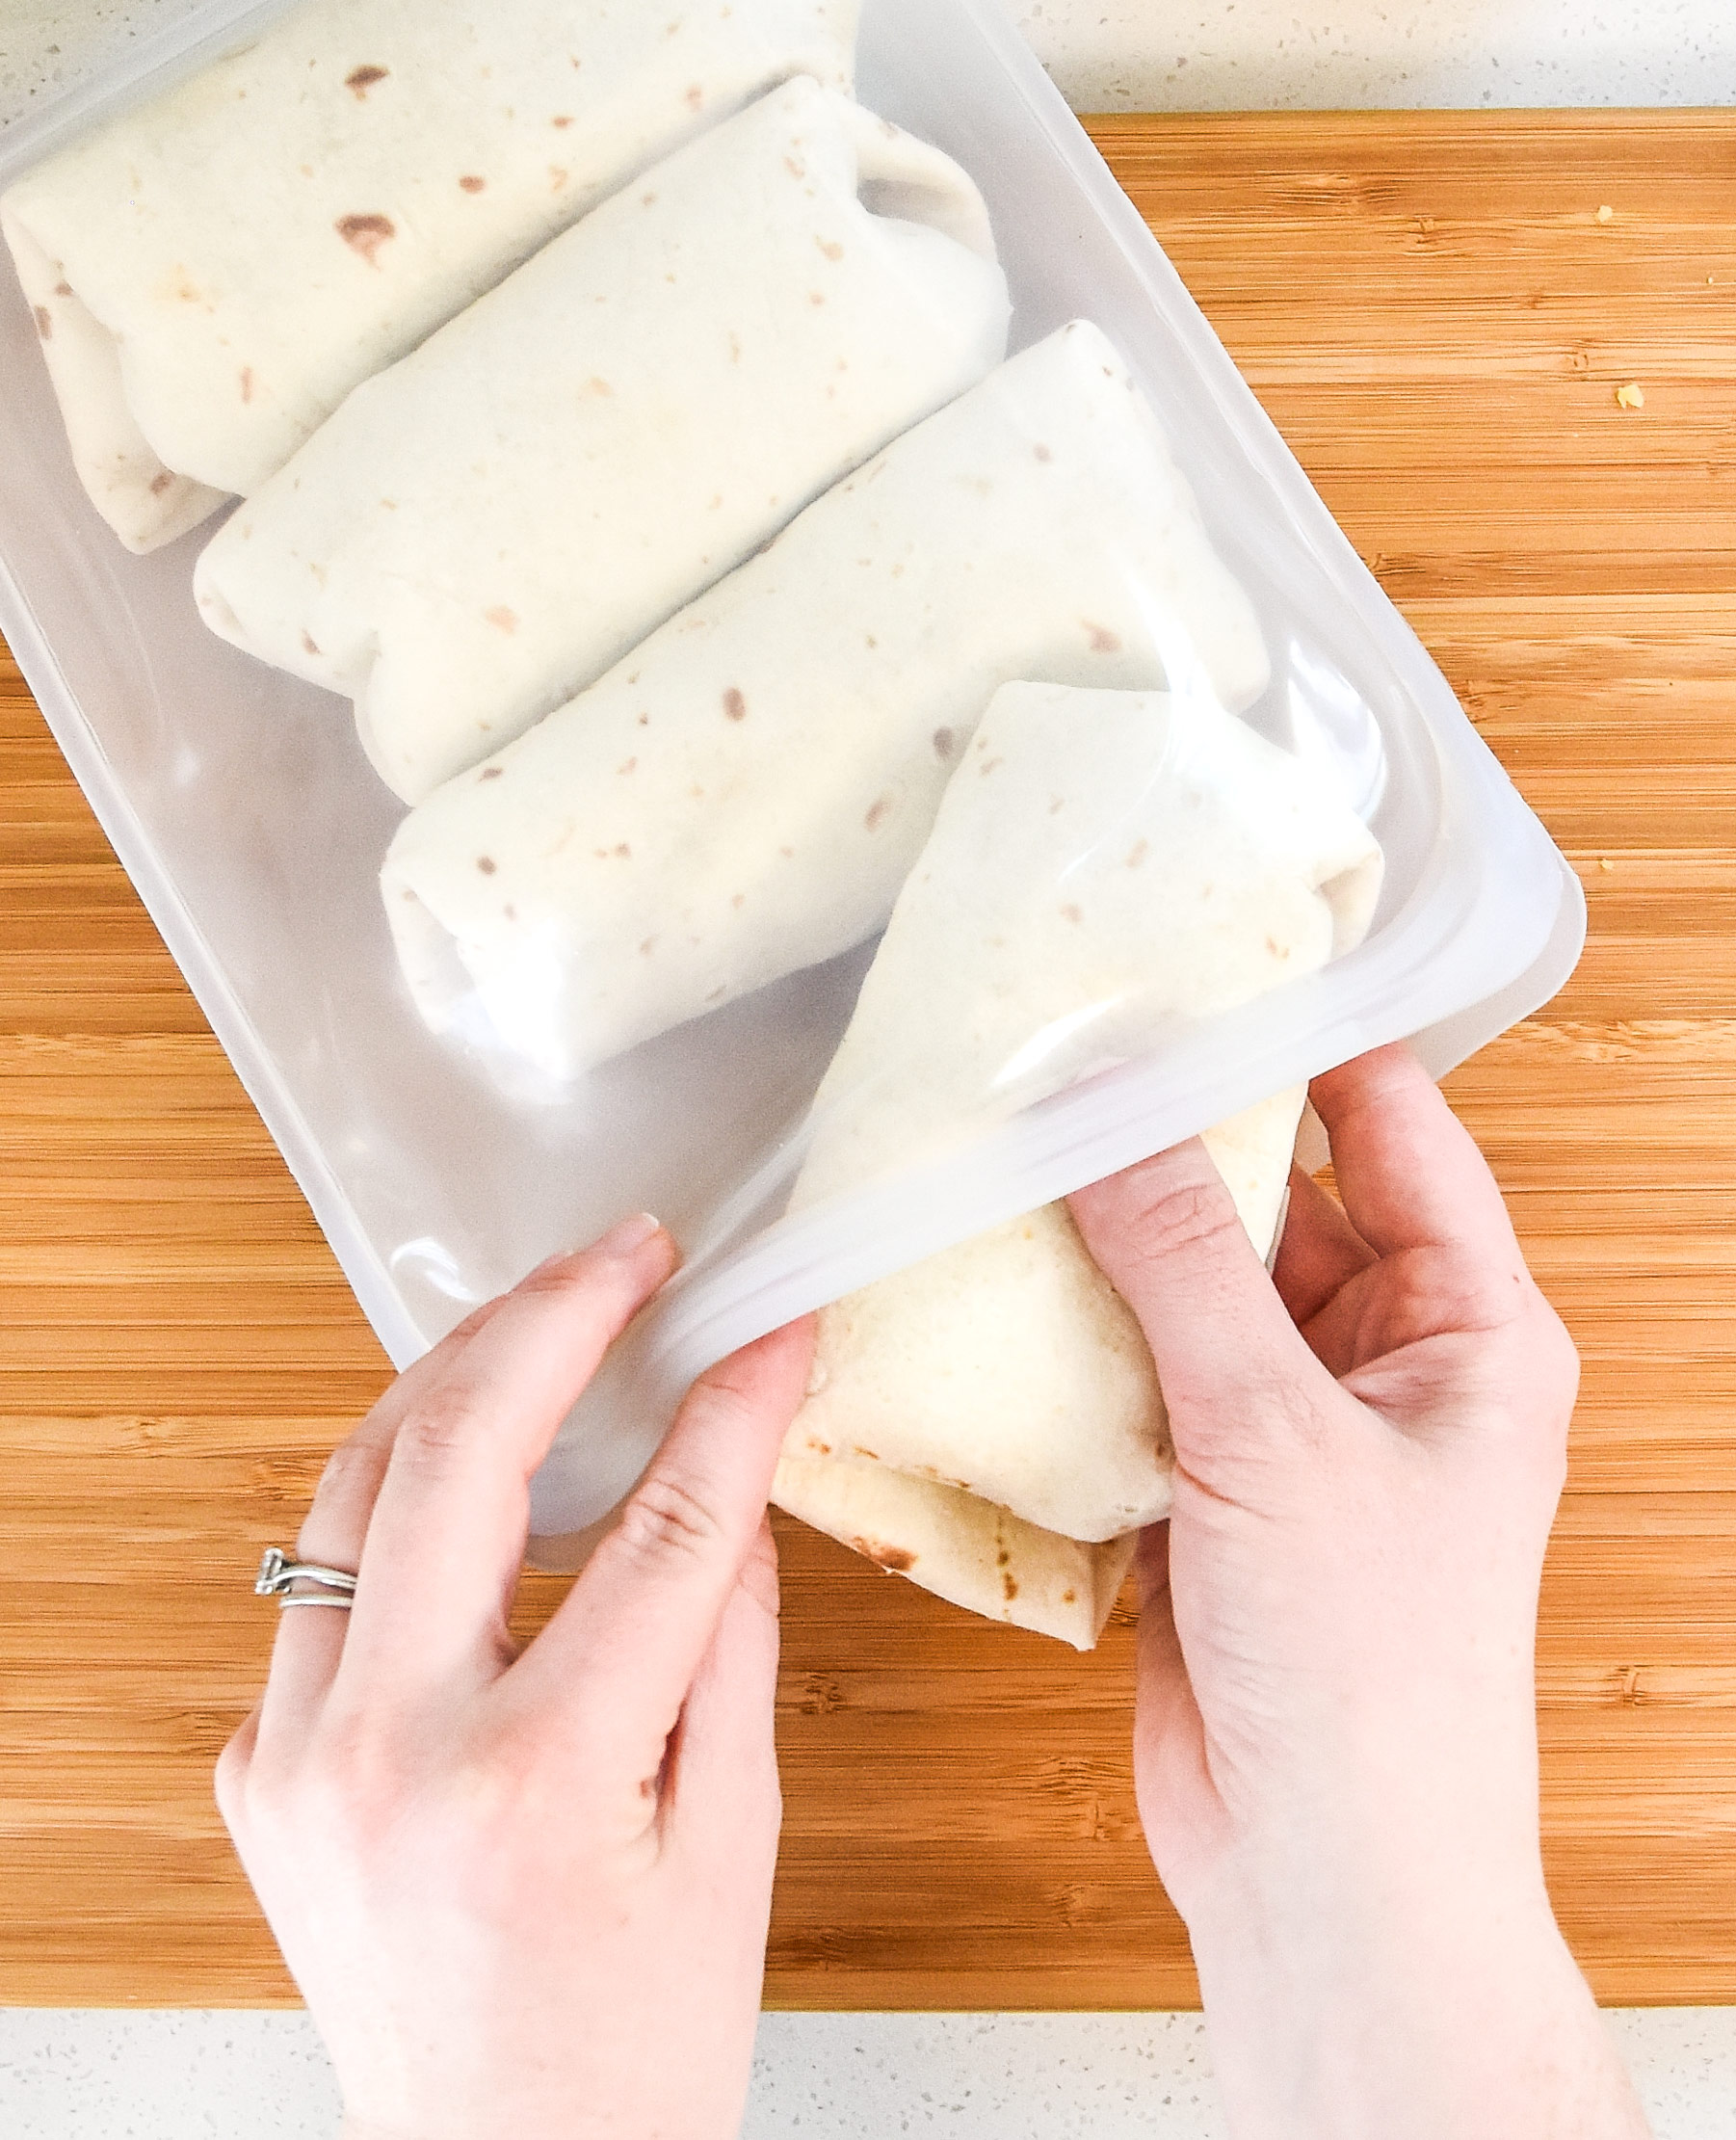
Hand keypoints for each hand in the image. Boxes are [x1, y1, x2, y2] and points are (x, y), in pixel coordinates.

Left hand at [217, 1215, 814, 2139]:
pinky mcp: (263, 1768)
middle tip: (627, 1255)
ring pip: (351, 1492)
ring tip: (541, 1318)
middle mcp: (389, 1753)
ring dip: (449, 1382)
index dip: (729, 1410)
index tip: (769, 1332)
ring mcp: (299, 1758)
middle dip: (550, 1322)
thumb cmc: (636, 2046)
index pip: (658, 1531)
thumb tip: (731, 1482)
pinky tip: (470, 1473)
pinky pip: (318, 1584)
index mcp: (534, 1781)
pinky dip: (394, 1506)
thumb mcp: (732, 1843)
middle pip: (459, 1459)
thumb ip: (729, 1641)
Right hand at [1070, 1045, 1648, 2139]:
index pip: (1394, 1128)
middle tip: (1056, 1058)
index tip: (1193, 968)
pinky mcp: (1206, 1488)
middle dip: (1174, 1142)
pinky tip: (993, 1285)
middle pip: (1275, 1199)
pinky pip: (1137, 1371)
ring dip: (1109, 1242)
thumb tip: (1105, 1103)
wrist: (1324, 1877)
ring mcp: (1289, 1426)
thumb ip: (1185, 1258)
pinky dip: (1073, 1335)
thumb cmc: (1372, 1670)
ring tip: (1003, 1153)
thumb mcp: (1276, 1432)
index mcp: (1467, 1326)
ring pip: (1192, 1286)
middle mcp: (1385, 1362)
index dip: (1302, 1042)